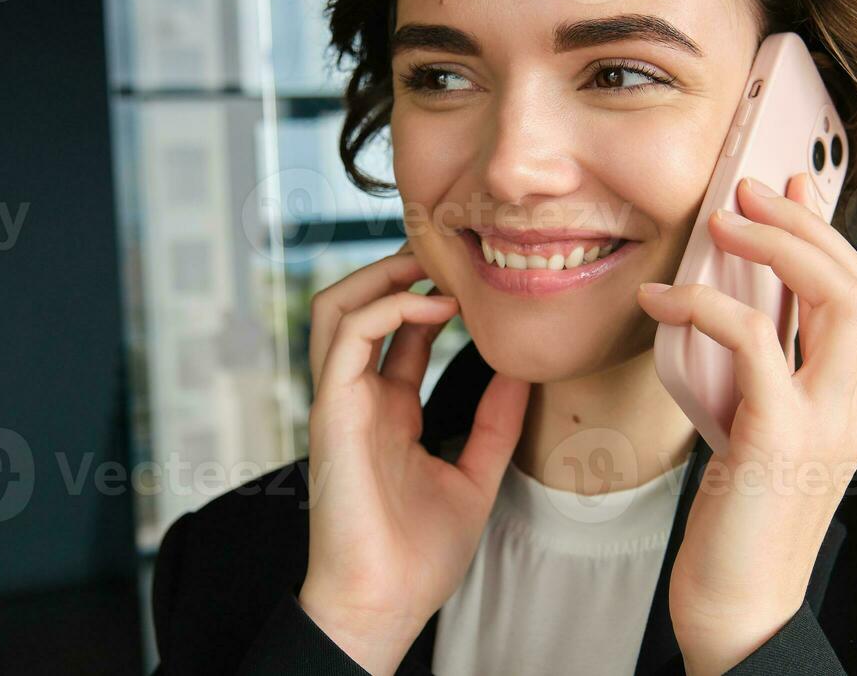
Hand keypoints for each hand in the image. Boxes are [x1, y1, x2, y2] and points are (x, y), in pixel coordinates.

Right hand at [299, 247, 530, 675]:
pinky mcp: (332, 410)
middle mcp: (359, 398)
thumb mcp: (475, 475)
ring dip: (382, 274)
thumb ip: (495, 423)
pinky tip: (435, 308)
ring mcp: (341, 401)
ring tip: (433, 265)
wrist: (384, 602)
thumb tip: (524, 371)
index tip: (478, 281)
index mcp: (387, 411)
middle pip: (356, 305)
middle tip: (450, 253)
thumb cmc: (419, 556)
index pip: (398, 332)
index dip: (432, 296)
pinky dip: (388, 308)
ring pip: (336, 307)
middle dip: (396, 268)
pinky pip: (347, 336)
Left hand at [637, 174, 856, 674]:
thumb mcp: (755, 435)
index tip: (794, 187)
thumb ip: (763, 379)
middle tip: (750, 188)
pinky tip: (662, 298)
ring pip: (834, 299)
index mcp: (850, 403)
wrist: (739, 611)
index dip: (829, 233)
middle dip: (807, 222)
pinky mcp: (778, 437)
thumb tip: (743, 314)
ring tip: (721, 217)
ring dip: (777, 244)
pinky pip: (755, 342)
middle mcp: (852, 406)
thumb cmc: (735, 527)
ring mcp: (824, 421)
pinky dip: (708, 305)